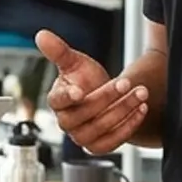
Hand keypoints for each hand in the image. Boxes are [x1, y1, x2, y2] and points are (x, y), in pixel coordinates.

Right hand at [38, 29, 147, 154]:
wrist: (106, 98)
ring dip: (123, 110)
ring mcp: (81, 136)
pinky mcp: (97, 146)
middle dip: (108, 97)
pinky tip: (140, 110)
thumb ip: (59, 51)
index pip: (58, 101)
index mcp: (57, 101)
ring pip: (101, 128)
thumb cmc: (86, 80)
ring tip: (140, 93)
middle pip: (84, 113)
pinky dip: (129, 126)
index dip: (68, 97)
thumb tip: (41, 35)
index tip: (80, 91)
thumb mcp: (75, 62)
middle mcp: (66, 122)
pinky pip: (112, 142)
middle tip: (126, 83)